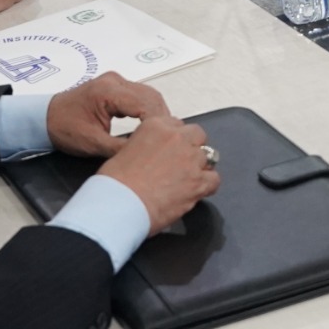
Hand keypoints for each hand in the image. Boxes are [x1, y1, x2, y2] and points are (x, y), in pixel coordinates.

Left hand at [45, 72, 169, 157]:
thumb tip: (145, 154)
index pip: (145, 104)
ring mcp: (115, 81)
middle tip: (170, 138)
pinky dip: (148, 108)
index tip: (167, 139)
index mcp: (107, 92)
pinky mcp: (114, 85)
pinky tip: (151, 124)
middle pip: (151, 97)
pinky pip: (139, 94)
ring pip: (148, 94)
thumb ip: (120, 148)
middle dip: (162, 117)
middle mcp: (114, 81)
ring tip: (163, 133)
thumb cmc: (64, 129)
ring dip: (157, 112)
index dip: (159, 122)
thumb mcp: (92, 144)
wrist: (44, 117)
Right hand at [94, 115, 219, 232]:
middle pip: (197, 135)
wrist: (119, 204)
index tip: (171, 149)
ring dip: (199, 167)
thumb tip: (151, 155)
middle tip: (181, 163)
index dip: (176, 139)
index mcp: (156, 126)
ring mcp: (190, 159)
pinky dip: (208, 186)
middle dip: (192, 147)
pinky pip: (214, 180)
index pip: (177, 124)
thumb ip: (145, 146)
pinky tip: (196, 192)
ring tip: (186, 180)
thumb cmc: (114, 183)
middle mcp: (176, 138)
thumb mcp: (124, 151)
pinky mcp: (198, 182)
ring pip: (208, 157)